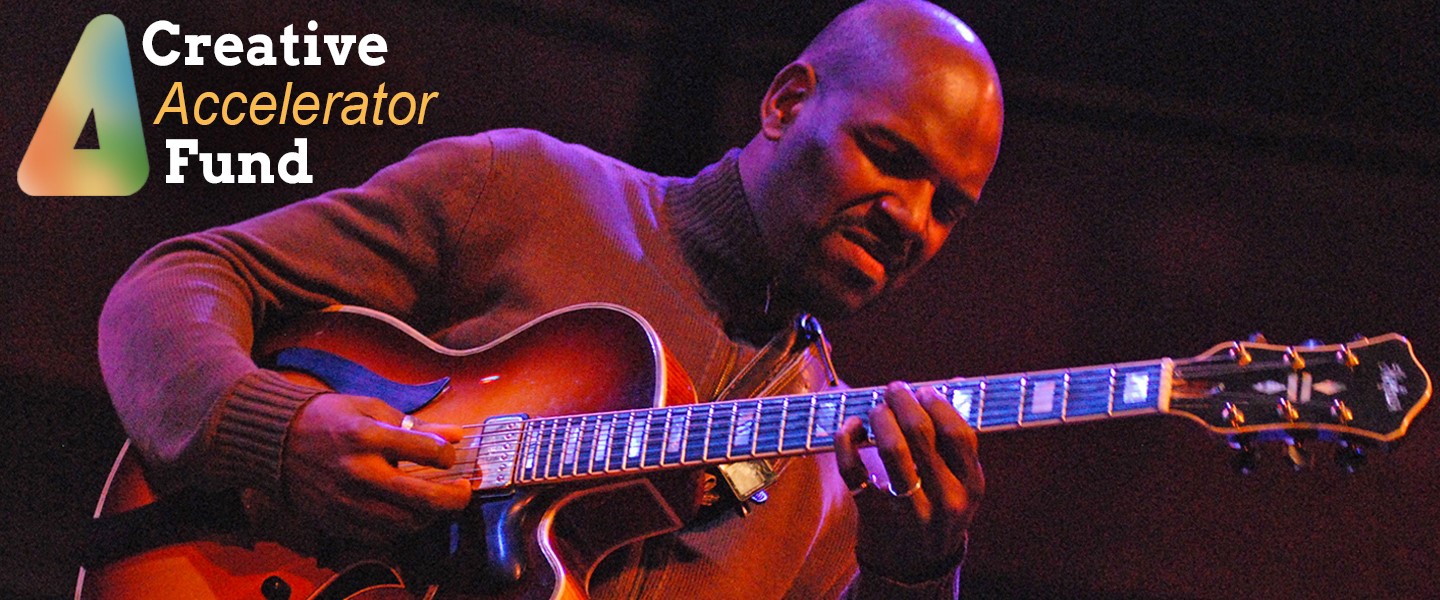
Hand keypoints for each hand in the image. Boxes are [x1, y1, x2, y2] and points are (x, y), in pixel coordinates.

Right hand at [282, 393, 472, 542]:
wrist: (274, 441)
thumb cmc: (326, 419)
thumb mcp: (370, 408)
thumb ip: (414, 424)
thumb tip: (454, 435)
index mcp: (365, 437)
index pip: (427, 451)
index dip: (449, 454)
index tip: (450, 455)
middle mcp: (357, 472)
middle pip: (423, 498)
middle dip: (454, 498)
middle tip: (463, 491)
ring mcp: (346, 501)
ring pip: (406, 523)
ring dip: (430, 516)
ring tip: (436, 503)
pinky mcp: (336, 520)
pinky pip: (381, 536)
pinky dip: (402, 527)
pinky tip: (407, 513)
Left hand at [834, 382, 983, 582]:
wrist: (914, 566)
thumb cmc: (938, 509)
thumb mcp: (960, 483)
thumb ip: (955, 442)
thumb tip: (951, 385)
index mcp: (972, 486)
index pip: (958, 433)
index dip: (938, 403)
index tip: (924, 391)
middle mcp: (945, 500)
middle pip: (921, 434)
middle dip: (902, 401)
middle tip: (893, 389)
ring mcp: (910, 511)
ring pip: (890, 449)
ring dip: (878, 417)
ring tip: (875, 408)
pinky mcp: (874, 515)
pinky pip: (854, 469)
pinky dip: (846, 441)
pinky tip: (850, 427)